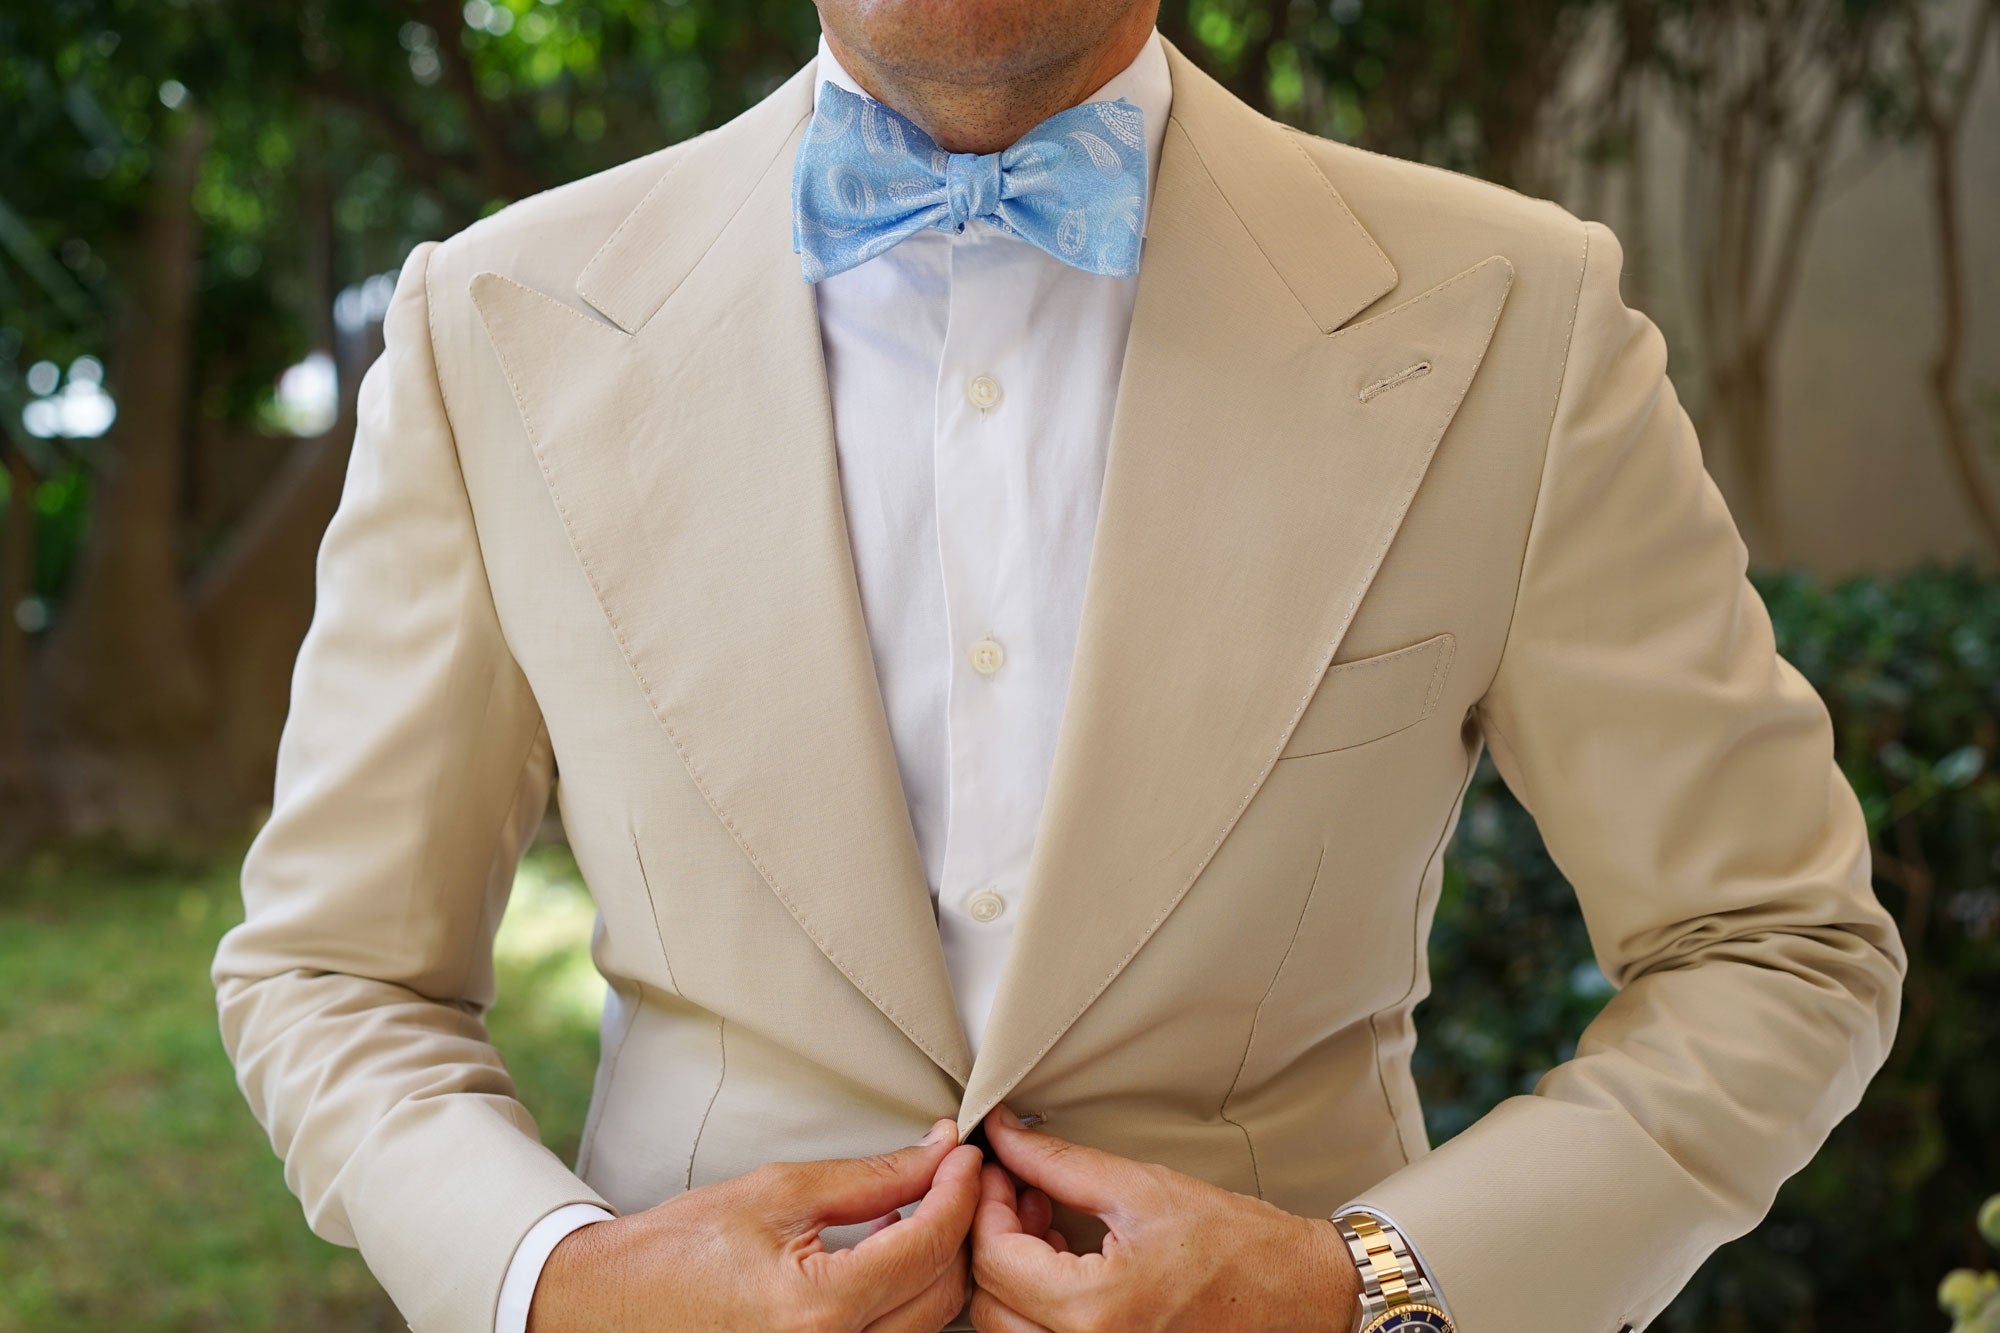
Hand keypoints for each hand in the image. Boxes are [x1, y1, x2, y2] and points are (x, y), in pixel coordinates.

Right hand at [529, 1118, 981, 1332]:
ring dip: (935, 1262)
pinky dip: (907, 1295)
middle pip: (944, 1291)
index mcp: (818, 1311)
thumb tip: (937, 1153)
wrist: (616, 1307)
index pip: (928, 1244)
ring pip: (930, 1321)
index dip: (959, 1189)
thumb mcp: (778, 1192)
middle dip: (958, 1225)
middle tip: (952, 1173)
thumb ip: (871, 1178)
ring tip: (917, 1209)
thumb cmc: (679, 1251)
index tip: (964, 1153)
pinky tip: (887, 1253)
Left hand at [967, 1105, 1358, 1331]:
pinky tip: (1065, 1258)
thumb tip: (1003, 1135)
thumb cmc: (1240, 1246)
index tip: (997, 1169)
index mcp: (1095, 1310)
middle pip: (989, 1300)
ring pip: (1008, 1328)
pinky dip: (1036, 1301)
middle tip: (1020, 1189)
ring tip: (1047, 1221)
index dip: (985, 1204)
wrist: (1301, 1293)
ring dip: (1012, 1271)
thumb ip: (1057, 1163)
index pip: (994, 1258)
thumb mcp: (1141, 1188)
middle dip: (994, 1236)